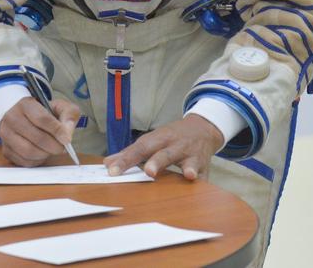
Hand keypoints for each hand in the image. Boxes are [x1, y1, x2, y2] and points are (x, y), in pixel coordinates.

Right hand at [0, 96, 81, 166]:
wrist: (22, 115)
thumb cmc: (43, 112)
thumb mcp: (59, 107)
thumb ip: (69, 115)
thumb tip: (67, 134)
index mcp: (25, 104)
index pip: (42, 119)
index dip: (57, 131)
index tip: (67, 139)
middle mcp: (12, 118)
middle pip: (36, 138)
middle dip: (54, 146)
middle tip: (62, 148)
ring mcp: (6, 135)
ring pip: (29, 151)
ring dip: (45, 154)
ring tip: (52, 150)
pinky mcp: (6, 150)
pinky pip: (24, 161)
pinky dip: (37, 161)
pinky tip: (42, 153)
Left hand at [103, 114, 223, 180]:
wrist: (203, 128)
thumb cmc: (172, 137)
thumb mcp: (152, 139)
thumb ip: (131, 153)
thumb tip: (107, 163)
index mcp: (160, 138)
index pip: (140, 148)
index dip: (126, 159)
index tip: (112, 170)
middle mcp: (176, 145)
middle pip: (165, 153)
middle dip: (158, 161)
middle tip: (149, 171)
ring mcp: (192, 155)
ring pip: (189, 162)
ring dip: (188, 168)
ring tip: (188, 175)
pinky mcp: (204, 166)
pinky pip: (204, 175)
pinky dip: (203, 181)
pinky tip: (202, 185)